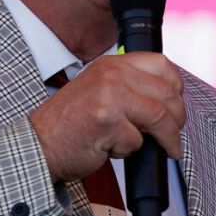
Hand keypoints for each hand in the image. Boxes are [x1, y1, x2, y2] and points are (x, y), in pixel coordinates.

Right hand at [28, 52, 184, 179]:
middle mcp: (111, 75)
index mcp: (111, 64)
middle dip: (176, 119)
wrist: (39, 144)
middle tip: (173, 134)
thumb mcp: (99, 91)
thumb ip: (128, 87)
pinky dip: (130, 151)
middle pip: (167, 93)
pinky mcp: (107, 121)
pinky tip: (113, 149)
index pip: (161, 64)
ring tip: (165, 148)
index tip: (176, 104)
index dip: (176, 87)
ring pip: (160, 116)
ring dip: (167, 138)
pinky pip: (138, 140)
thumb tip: (169, 99)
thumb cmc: (69, 124)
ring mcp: (109, 96)